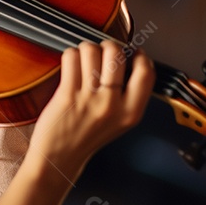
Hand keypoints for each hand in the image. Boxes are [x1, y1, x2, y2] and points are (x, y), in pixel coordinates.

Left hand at [25, 41, 154, 181]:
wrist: (60, 158)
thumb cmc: (87, 137)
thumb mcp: (120, 121)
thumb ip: (128, 95)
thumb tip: (130, 60)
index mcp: (131, 112)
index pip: (146, 72)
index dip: (139, 56)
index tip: (132, 53)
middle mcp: (113, 105)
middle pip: (117, 54)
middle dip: (108, 46)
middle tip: (102, 53)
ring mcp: (90, 99)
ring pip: (92, 51)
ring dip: (86, 49)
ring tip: (83, 60)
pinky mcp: (67, 94)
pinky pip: (72, 58)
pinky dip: (70, 55)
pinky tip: (70, 66)